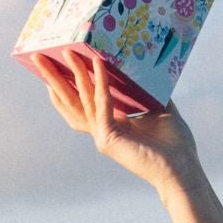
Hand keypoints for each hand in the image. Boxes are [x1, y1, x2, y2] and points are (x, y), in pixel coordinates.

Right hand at [33, 48, 197, 190]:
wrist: (184, 169)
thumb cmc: (175, 144)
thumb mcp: (161, 108)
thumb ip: (148, 90)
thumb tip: (147, 66)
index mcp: (112, 125)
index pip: (83, 102)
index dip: (69, 83)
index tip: (58, 62)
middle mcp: (102, 132)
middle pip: (72, 101)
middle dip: (54, 78)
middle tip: (38, 56)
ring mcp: (103, 136)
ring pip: (81, 100)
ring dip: (71, 75)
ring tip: (64, 53)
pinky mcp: (109, 139)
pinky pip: (103, 104)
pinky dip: (101, 83)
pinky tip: (99, 63)